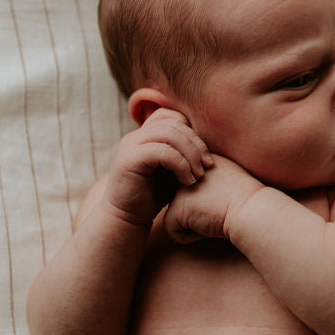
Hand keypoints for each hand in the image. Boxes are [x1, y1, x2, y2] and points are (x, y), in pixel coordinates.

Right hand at [103, 109, 212, 224]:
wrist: (127, 218)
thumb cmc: (152, 195)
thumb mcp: (171, 170)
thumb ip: (181, 152)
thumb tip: (207, 143)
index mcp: (145, 134)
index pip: (172, 116)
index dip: (192, 132)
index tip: (205, 156)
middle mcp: (135, 136)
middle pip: (174, 124)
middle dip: (196, 144)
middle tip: (207, 166)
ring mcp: (130, 146)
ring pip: (169, 134)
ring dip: (190, 154)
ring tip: (199, 174)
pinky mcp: (130, 160)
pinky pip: (162, 151)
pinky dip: (180, 165)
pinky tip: (188, 181)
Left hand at [162, 154, 263, 242]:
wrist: (252, 208)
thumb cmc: (249, 200)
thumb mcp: (230, 179)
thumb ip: (211, 181)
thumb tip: (201, 196)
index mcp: (200, 159)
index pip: (193, 189)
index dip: (208, 200)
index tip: (227, 199)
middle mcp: (185, 171)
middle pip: (183, 201)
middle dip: (199, 211)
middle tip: (220, 208)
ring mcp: (178, 188)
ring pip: (178, 216)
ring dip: (195, 223)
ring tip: (215, 215)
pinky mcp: (175, 208)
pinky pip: (174, 232)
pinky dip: (191, 237)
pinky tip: (208, 225)